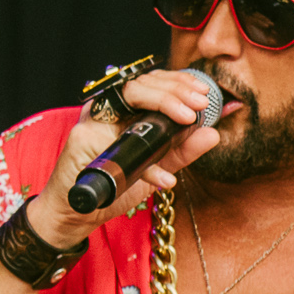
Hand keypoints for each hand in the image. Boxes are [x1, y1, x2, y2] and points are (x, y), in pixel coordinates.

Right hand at [25, 67, 221, 247]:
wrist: (81, 211)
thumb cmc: (116, 184)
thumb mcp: (158, 166)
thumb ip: (183, 149)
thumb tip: (213, 133)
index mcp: (125, 109)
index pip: (153, 82)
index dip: (179, 82)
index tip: (204, 93)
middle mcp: (108, 108)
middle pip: (142, 83)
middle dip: (176, 89)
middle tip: (200, 104)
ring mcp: (94, 120)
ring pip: (128, 94)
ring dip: (163, 103)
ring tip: (188, 120)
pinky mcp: (83, 139)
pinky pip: (118, 142)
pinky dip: (144, 162)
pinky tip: (163, 176)